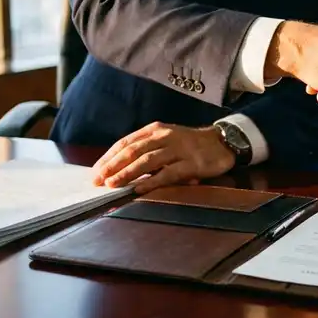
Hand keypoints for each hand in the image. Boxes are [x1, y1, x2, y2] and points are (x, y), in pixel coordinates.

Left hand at [92, 122, 235, 193]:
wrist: (222, 142)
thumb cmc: (190, 145)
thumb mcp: (166, 140)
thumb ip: (146, 150)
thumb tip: (118, 168)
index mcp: (155, 129)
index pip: (126, 142)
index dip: (108, 157)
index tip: (95, 172)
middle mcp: (165, 136)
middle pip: (133, 150)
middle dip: (112, 166)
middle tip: (97, 180)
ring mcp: (179, 149)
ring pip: (148, 160)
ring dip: (127, 173)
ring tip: (112, 184)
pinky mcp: (192, 163)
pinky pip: (168, 173)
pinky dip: (152, 181)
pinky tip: (138, 188)